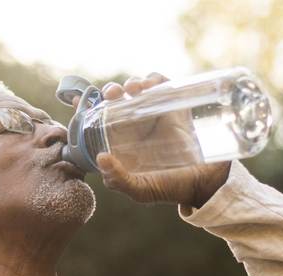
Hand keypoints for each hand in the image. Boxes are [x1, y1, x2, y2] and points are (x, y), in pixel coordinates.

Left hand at [72, 73, 229, 207]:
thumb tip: (101, 158)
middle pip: (117, 99)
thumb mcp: (140, 190)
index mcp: (121, 142)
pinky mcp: (174, 106)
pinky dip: (154, 79)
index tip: (78, 99)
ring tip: (133, 89)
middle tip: (112, 94)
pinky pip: (161, 84)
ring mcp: (155, 114)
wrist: (204, 182)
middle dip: (110, 91)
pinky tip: (150, 85)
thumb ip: (119, 180)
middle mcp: (135, 125)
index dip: (87, 106)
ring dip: (131, 82)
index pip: (98, 119)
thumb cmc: (170, 187)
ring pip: (138, 88)